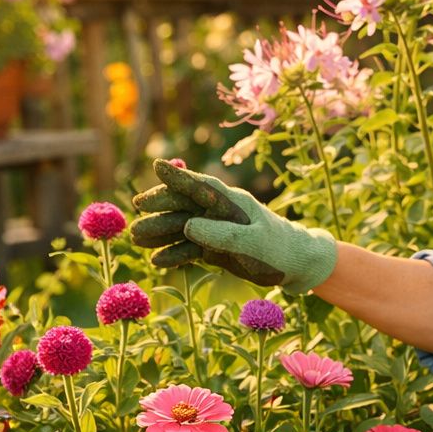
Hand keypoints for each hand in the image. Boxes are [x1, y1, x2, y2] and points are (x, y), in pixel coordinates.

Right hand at [130, 159, 337, 293]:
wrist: (296, 266)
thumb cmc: (278, 250)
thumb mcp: (253, 243)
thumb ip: (222, 234)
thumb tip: (187, 226)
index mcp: (232, 202)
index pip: (201, 185)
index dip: (179, 175)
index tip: (157, 165)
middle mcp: (220, 212)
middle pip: (185, 204)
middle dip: (160, 205)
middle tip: (136, 207)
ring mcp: (216, 230)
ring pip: (182, 228)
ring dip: (161, 232)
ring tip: (136, 238)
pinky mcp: (215, 249)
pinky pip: (190, 249)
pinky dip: (175, 255)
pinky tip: (157, 262)